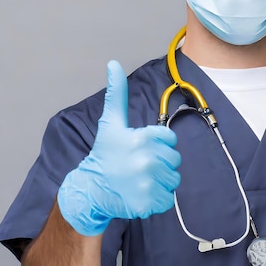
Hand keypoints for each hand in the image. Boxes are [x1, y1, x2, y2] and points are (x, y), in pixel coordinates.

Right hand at [57, 61, 180, 235]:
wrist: (91, 189)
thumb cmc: (105, 154)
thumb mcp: (110, 123)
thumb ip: (117, 94)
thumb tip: (113, 63)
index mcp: (142, 138)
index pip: (170, 140)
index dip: (158, 144)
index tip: (141, 149)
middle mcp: (147, 159)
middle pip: (174, 160)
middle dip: (160, 163)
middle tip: (139, 166)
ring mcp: (148, 182)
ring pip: (173, 179)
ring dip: (160, 181)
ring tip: (140, 179)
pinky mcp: (149, 202)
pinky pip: (168, 198)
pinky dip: (158, 199)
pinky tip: (142, 193)